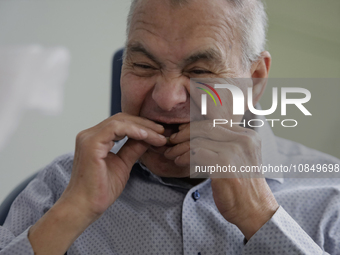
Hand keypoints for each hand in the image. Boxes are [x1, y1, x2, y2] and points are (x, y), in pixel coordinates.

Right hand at [62, 112, 165, 218]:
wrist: (85, 207)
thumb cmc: (100, 190)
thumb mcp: (123, 164)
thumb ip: (133, 149)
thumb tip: (148, 138)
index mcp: (95, 139)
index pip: (121, 123)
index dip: (142, 125)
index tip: (159, 134)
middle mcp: (89, 134)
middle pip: (122, 119)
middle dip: (145, 124)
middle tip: (162, 132)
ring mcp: (89, 138)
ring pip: (120, 121)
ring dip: (142, 127)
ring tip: (159, 136)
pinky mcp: (91, 144)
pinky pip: (115, 128)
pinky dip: (133, 130)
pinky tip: (146, 136)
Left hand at [164, 121, 278, 239]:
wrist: (254, 210)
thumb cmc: (242, 186)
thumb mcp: (239, 158)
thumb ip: (225, 143)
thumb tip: (197, 132)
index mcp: (248, 135)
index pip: (216, 123)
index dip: (195, 126)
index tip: (181, 133)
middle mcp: (244, 140)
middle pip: (207, 127)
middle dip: (185, 133)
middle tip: (172, 141)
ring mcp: (236, 151)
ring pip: (199, 141)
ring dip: (181, 147)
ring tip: (172, 154)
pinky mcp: (225, 165)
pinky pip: (197, 154)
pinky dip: (185, 157)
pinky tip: (179, 162)